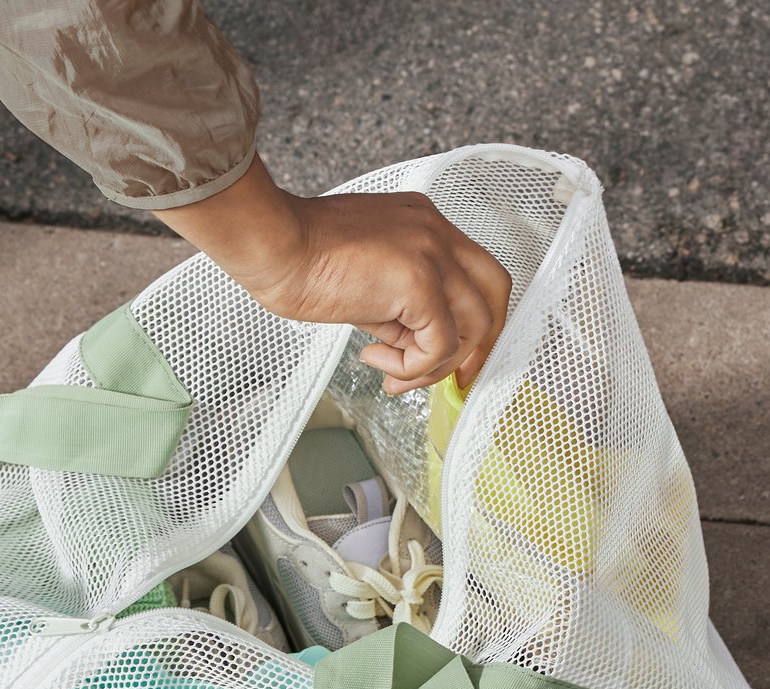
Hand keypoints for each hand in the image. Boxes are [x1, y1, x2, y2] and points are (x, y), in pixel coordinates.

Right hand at [154, 156, 510, 394]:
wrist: (275, 247)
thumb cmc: (300, 262)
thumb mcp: (364, 288)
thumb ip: (396, 312)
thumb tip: (408, 348)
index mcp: (425, 226)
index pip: (475, 275)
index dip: (473, 322)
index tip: (452, 358)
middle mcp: (436, 232)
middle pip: (495, 292)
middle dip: (480, 345)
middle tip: (453, 380)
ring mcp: (431, 252)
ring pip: (475, 322)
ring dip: (437, 364)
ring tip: (394, 375)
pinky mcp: (418, 280)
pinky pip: (440, 342)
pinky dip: (415, 367)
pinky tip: (378, 362)